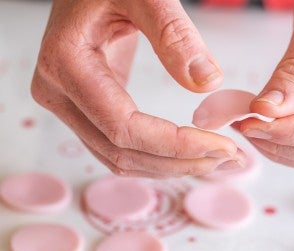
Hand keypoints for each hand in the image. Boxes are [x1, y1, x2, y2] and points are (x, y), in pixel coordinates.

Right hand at [31, 0, 242, 177]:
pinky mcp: (85, 107)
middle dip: (179, 162)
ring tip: (217, 162)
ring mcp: (68, 104)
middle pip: (121, 152)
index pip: (123, 127)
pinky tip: (190, 154)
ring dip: (171, 167)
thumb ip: (174, 33)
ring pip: (120, 158)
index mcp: (66, 65)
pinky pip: (120, 146)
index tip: (222, 146)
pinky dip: (157, 157)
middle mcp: (58, 93)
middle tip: (229, 159)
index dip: (175, 145)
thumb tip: (208, 82)